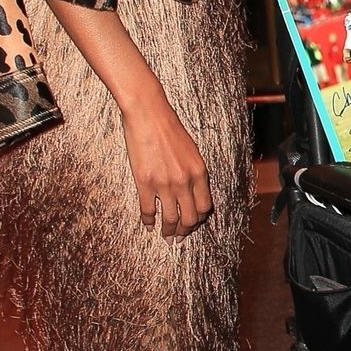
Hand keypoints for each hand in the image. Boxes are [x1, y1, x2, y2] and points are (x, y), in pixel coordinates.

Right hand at [120, 92, 212, 237]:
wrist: (149, 113)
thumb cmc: (170, 128)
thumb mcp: (191, 151)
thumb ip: (194, 172)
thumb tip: (192, 191)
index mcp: (199, 173)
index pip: (205, 207)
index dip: (199, 220)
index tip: (193, 224)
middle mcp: (185, 181)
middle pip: (190, 218)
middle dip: (185, 231)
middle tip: (179, 237)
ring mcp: (165, 184)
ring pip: (170, 219)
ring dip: (168, 231)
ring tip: (165, 236)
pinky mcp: (145, 182)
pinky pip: (148, 210)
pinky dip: (148, 221)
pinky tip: (148, 225)